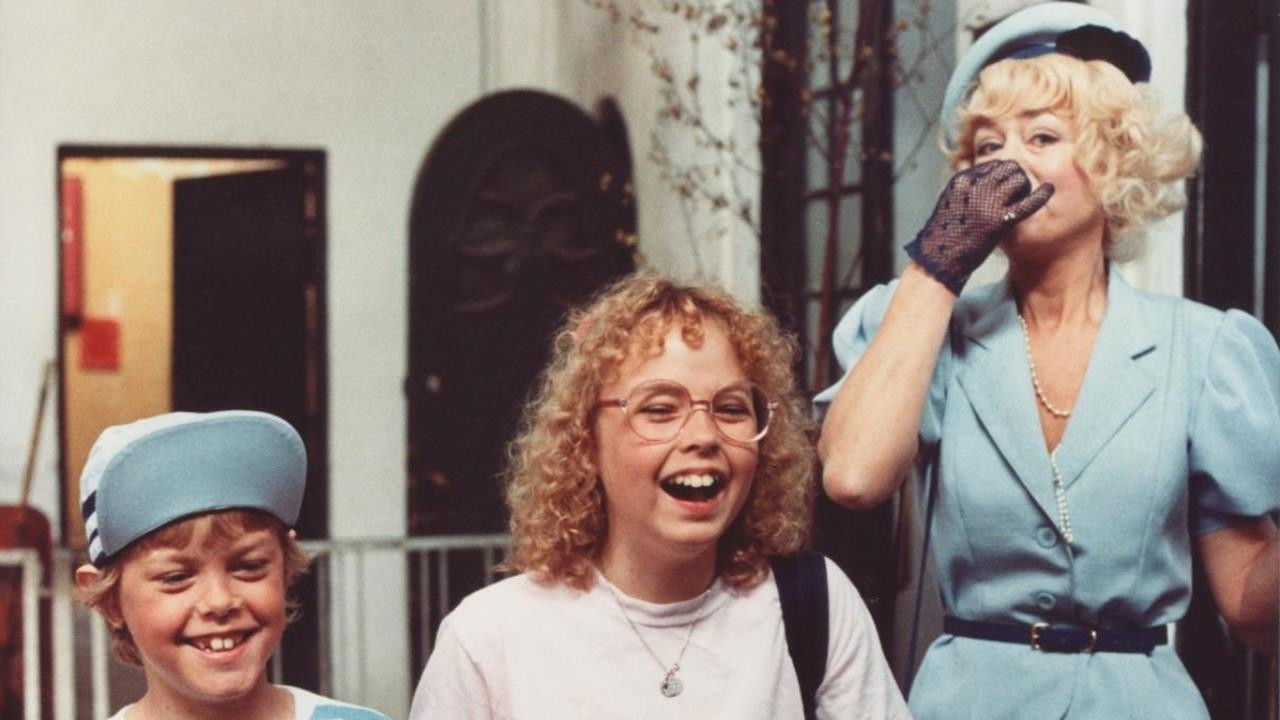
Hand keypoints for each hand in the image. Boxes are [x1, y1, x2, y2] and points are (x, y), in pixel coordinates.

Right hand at [905, 160, 1053, 293]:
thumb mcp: (950, 204)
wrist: (937, 260)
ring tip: (1020, 202)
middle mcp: (974, 186)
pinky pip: (1027, 202)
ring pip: (1019, 179)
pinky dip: (1041, 195)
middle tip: (1017, 194)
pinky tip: (1049, 191)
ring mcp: (986, 203)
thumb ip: (967, 191)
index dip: (1002, 175)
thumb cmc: (944, 236)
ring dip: (1024, 188)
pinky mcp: (998, 221)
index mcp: (961, 181)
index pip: (992, 164)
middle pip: (1008, 167)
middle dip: (1017, 177)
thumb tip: (986, 184)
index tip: (1004, 188)